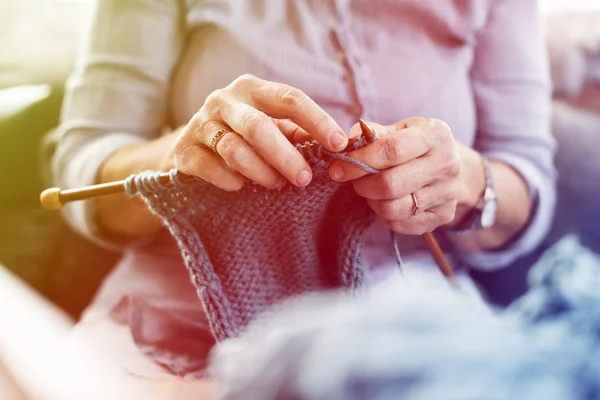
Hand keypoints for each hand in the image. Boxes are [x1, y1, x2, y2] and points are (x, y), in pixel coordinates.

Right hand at [174, 74, 347, 189]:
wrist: (189, 147)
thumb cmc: (242, 135)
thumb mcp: (271, 127)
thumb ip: (298, 134)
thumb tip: (336, 146)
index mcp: (252, 89)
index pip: (290, 98)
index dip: (317, 121)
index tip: (338, 144)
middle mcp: (224, 100)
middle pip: (258, 126)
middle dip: (286, 156)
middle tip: (304, 179)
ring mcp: (201, 124)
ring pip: (234, 149)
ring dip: (261, 171)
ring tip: (276, 184)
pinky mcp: (184, 150)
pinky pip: (210, 167)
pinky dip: (231, 180)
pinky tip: (241, 186)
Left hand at [328, 118, 483, 234]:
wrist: (454, 170)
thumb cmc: (417, 146)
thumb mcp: (400, 130)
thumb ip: (373, 134)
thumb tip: (346, 142)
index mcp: (436, 135)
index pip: (392, 150)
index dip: (359, 160)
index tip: (338, 167)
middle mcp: (447, 165)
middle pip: (391, 184)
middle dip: (362, 184)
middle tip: (353, 181)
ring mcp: (447, 193)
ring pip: (393, 208)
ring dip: (372, 201)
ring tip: (369, 190)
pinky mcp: (442, 216)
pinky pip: (400, 224)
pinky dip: (384, 216)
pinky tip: (384, 202)